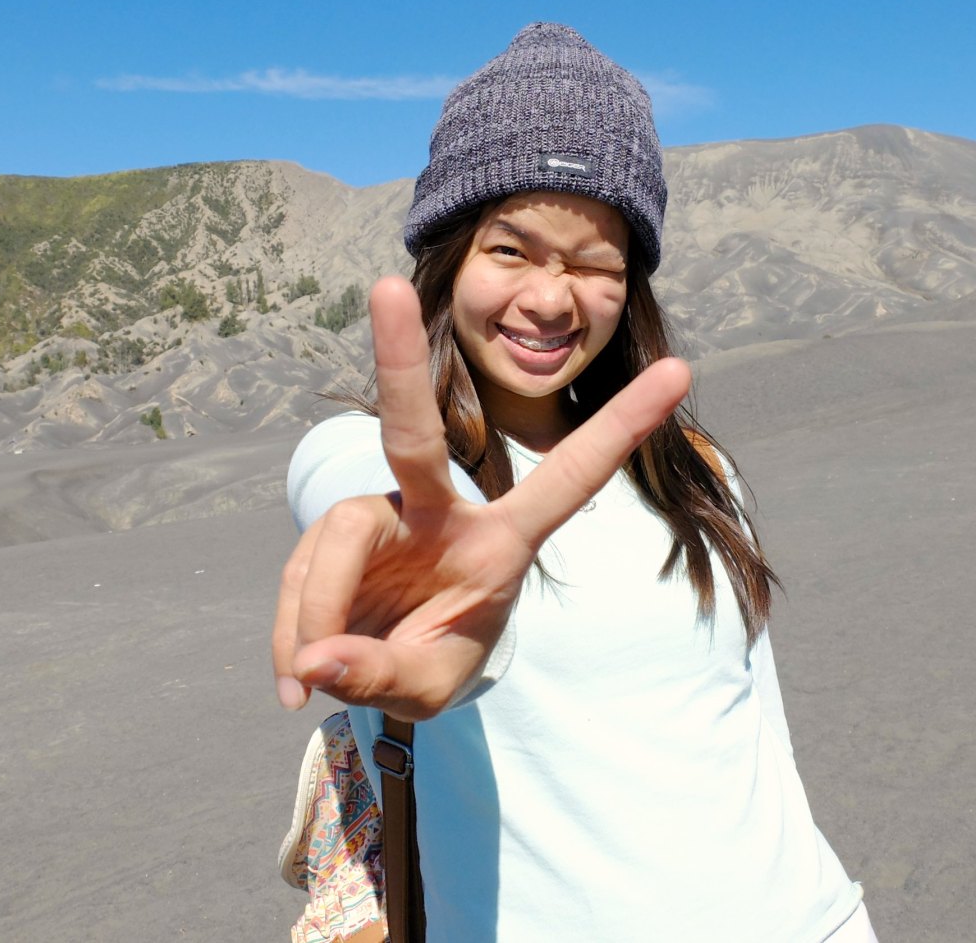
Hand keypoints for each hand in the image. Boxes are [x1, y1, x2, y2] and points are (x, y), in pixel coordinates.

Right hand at [271, 275, 690, 720]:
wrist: (389, 665)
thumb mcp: (427, 686)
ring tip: (303, 686)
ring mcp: (380, 516)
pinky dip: (292, 634)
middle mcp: (438, 510)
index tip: (683, 369)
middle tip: (388, 287)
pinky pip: (301, 578)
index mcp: (501, 540)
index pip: (570, 478)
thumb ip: (379, 673)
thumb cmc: (437, 659)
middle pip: (414, 433)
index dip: (620, 426)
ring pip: (335, 543)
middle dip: (396, 360)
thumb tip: (314, 662)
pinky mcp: (332, 534)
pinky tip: (295, 678)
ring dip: (312, 618)